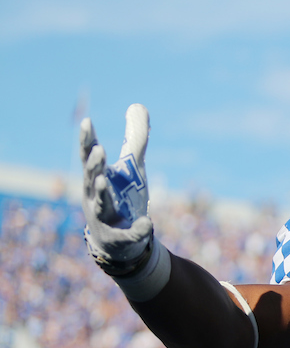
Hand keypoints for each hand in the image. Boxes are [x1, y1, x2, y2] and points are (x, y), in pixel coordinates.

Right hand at [80, 104, 153, 273]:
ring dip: (100, 193)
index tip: (87, 122)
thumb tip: (138, 106)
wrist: (120, 242)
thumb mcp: (132, 167)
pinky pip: (128, 233)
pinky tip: (145, 223)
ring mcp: (105, 218)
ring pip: (100, 205)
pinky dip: (136, 229)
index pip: (89, 156)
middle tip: (99, 151)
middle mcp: (95, 196)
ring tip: (103, 181)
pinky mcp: (120, 237)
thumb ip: (135, 139)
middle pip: (90, 178)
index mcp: (97, 178)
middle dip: (93, 165)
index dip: (87, 140)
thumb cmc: (122, 198)